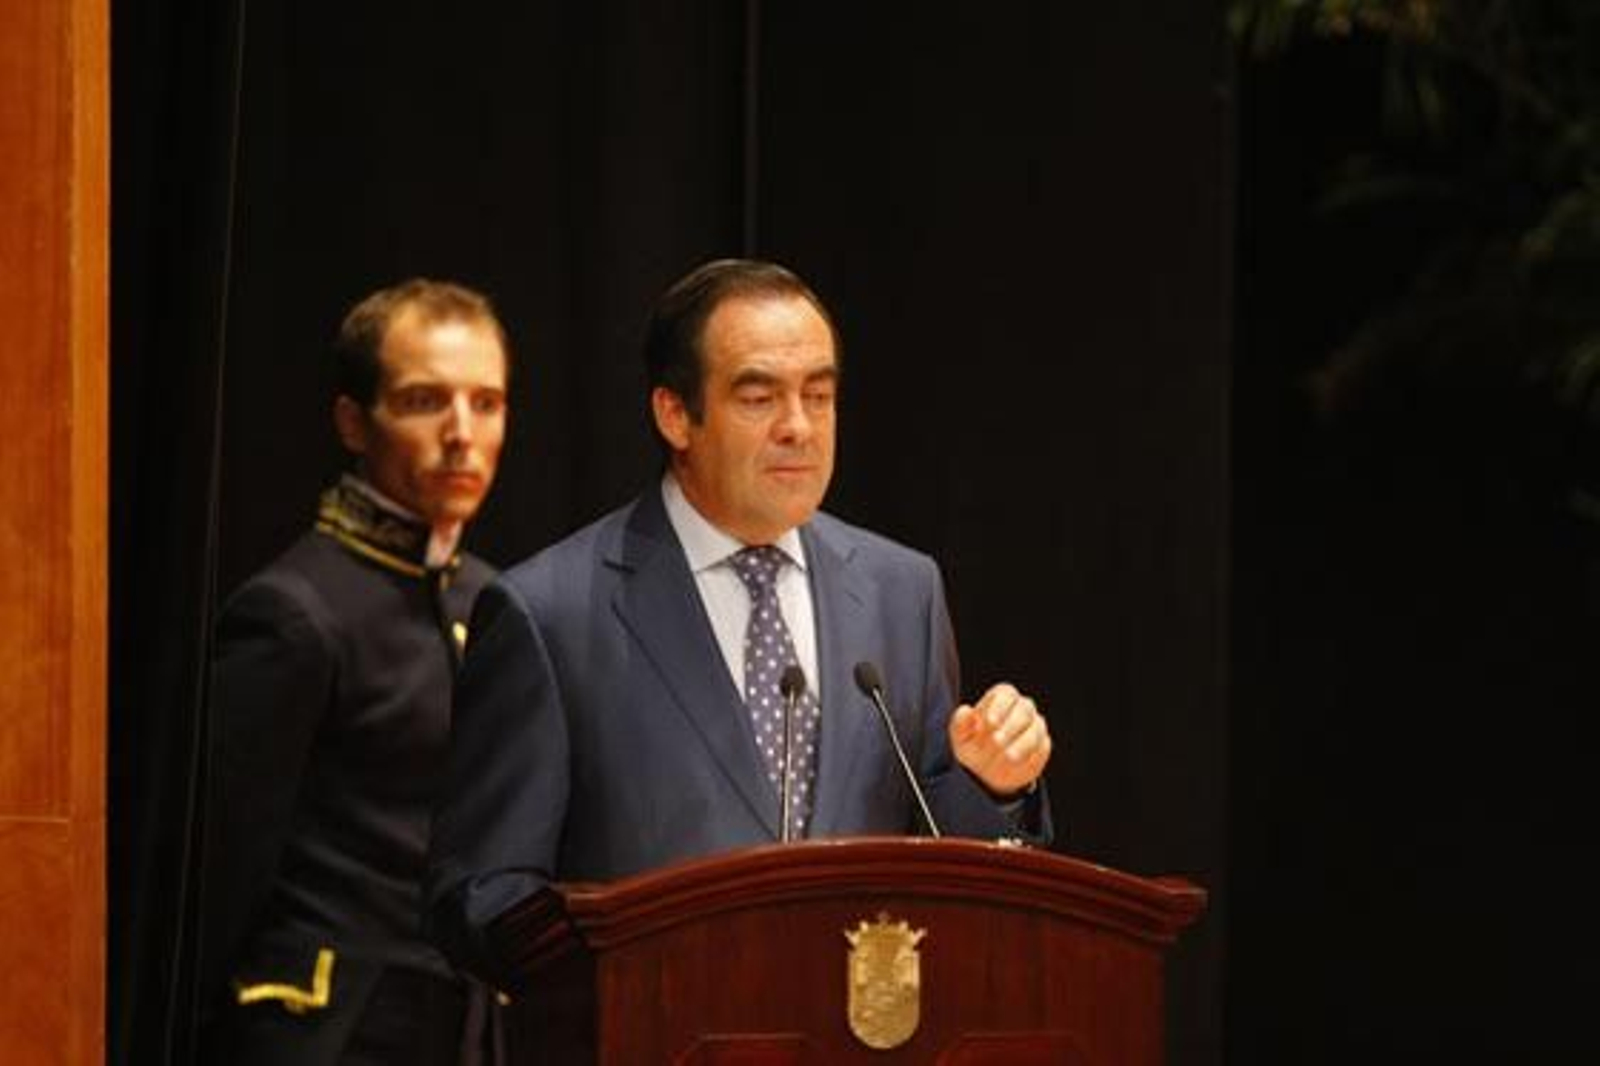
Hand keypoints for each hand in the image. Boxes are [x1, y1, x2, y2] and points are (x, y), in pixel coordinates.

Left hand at [948, 683, 1051, 797]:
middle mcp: (1021, 709)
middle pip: (1025, 707)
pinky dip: (1031, 755)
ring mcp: (1034, 727)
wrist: (986, 775)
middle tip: (997, 741)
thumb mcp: (961, 738)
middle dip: (1011, 725)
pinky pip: (1042, 747)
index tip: (989, 722)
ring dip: (1022, 743)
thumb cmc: (972, 747)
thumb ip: (960, 723)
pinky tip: (1017, 763)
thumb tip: (965, 710)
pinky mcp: (1042, 746)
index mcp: (1000, 699)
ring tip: (1007, 756)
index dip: (999, 706)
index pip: (1006, 693)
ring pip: (1036, 728)